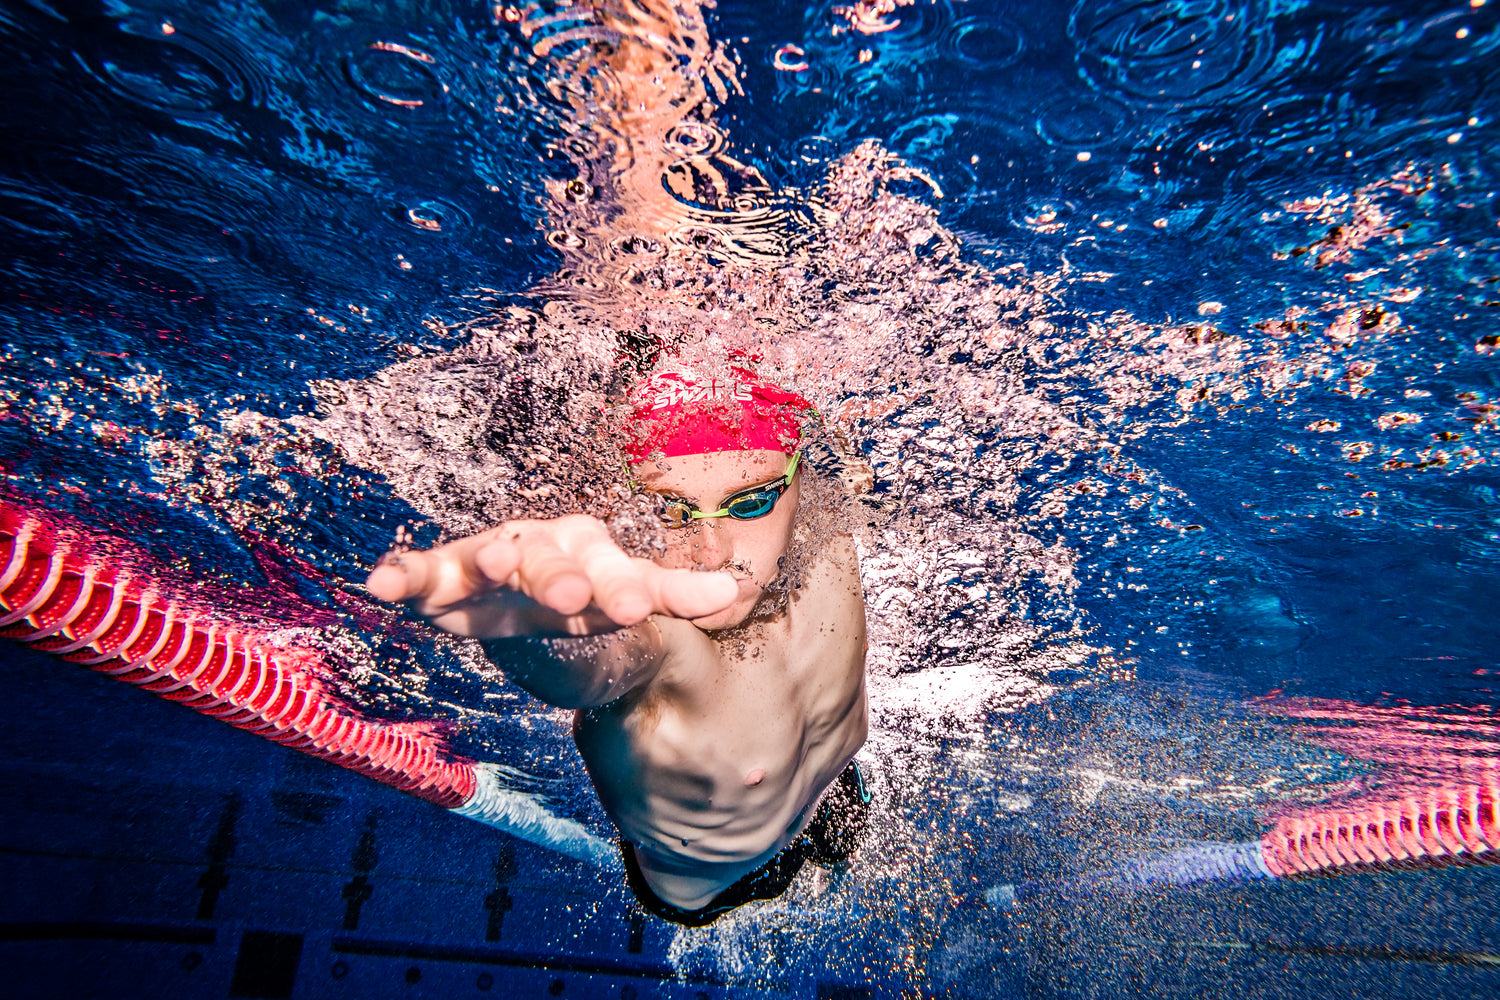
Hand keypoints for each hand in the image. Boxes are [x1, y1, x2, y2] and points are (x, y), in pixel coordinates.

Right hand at [364, 514, 737, 637]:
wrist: (520, 578)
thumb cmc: (581, 584)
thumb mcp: (624, 593)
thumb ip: (673, 595)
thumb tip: (732, 592)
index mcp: (588, 547)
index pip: (611, 567)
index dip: (622, 586)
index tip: (638, 609)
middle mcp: (537, 545)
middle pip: (548, 558)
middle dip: (558, 575)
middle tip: (572, 596)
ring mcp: (485, 558)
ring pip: (486, 556)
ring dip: (488, 561)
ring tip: (493, 566)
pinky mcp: (440, 579)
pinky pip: (420, 573)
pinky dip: (401, 576)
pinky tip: (380, 587)